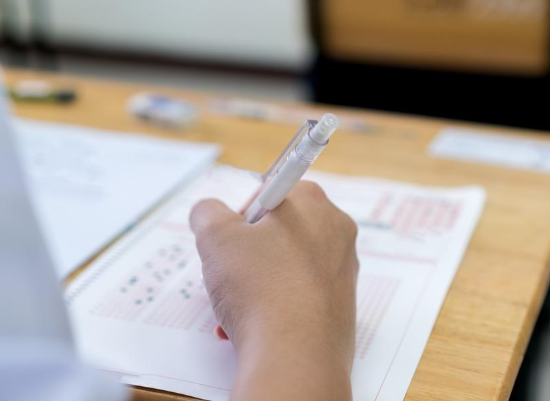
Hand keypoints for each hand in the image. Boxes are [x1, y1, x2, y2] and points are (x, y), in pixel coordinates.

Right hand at [190, 181, 358, 400]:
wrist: (295, 356)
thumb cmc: (260, 288)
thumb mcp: (216, 236)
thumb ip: (207, 212)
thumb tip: (210, 212)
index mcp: (314, 204)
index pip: (272, 193)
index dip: (243, 216)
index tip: (233, 238)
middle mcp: (337, 233)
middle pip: (279, 231)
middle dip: (247, 252)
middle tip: (230, 271)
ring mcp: (342, 271)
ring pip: (285, 266)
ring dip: (254, 282)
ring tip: (235, 305)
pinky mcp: (340, 306)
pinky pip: (299, 294)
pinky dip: (273, 304)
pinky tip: (250, 325)